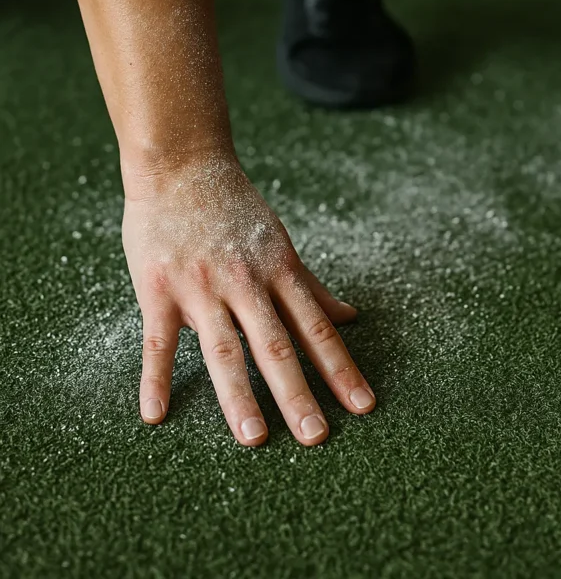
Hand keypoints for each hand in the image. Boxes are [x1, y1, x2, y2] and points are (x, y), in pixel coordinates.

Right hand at [121, 154, 375, 445]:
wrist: (181, 164)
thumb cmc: (233, 206)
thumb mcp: (279, 241)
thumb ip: (311, 285)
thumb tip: (350, 316)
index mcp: (278, 270)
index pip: (316, 328)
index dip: (340, 367)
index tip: (363, 406)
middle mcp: (245, 281)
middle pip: (276, 344)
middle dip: (297, 392)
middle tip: (316, 436)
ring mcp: (202, 286)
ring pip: (225, 348)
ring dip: (239, 395)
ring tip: (254, 438)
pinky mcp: (160, 288)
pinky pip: (159, 340)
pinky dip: (156, 377)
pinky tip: (156, 413)